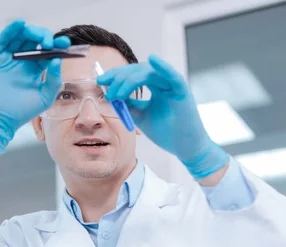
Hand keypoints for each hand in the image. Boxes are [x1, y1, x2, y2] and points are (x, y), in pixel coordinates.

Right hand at [0, 20, 69, 154]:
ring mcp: (8, 58)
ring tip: (38, 35)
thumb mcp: (44, 97)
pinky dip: (11, 29)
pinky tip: (20, 24)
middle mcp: (22, 61)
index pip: (47, 51)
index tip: (66, 45)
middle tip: (49, 43)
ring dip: (30, 31)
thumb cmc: (21, 112)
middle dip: (44, 37)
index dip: (57, 45)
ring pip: (20, 37)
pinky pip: (3, 39)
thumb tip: (57, 60)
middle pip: (34, 40)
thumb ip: (54, 80)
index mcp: (35, 69)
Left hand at [96, 54, 228, 178]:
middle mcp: (164, 83)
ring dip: (129, 80)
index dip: (117, 75)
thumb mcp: (140, 115)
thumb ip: (128, 104)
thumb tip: (111, 93)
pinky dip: (163, 67)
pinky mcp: (182, 92)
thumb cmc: (166, 132)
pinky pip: (173, 76)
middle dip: (119, 75)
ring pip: (149, 73)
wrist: (184, 148)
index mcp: (156, 86)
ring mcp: (173, 86)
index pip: (134, 74)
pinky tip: (152, 60)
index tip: (101, 81)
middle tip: (103, 82)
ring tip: (116, 94)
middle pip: (139, 70)